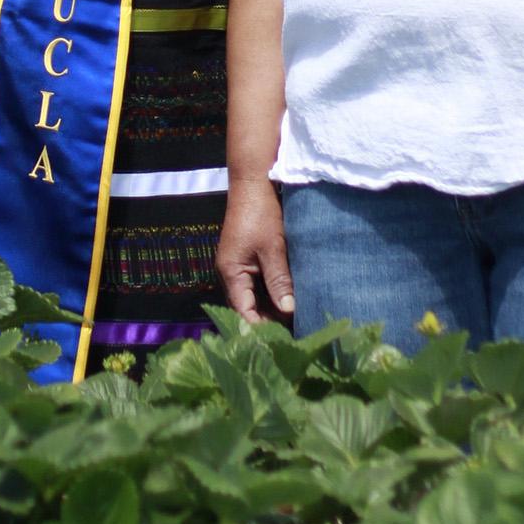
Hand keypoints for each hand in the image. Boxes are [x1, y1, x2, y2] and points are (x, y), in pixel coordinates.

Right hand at [217, 175, 293, 324]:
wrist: (253, 184)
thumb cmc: (261, 214)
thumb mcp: (273, 249)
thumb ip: (279, 281)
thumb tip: (288, 311)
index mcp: (231, 273)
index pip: (242, 312)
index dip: (260, 327)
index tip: (282, 339)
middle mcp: (230, 274)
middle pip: (246, 308)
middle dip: (267, 321)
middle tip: (293, 332)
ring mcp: (237, 267)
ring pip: (252, 297)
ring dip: (270, 308)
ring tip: (294, 320)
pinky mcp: (246, 260)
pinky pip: (256, 285)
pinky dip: (270, 293)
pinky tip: (288, 299)